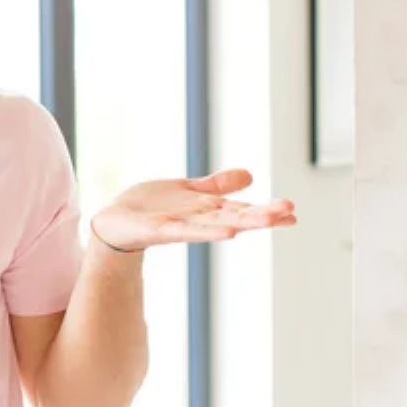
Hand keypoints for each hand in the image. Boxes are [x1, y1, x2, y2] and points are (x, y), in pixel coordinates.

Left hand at [89, 168, 295, 252]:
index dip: (265, 210)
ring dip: (241, 223)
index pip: (242, 208)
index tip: (292, 211)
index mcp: (206, 209)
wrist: (114, 221)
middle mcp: (198, 220)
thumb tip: (249, 175)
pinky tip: (227, 231)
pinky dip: (206, 231)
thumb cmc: (149, 207)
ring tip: (266, 220)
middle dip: (261, 215)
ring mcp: (181, 225)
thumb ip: (216, 185)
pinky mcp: (160, 229)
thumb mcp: (188, 190)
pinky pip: (186, 230)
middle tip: (290, 213)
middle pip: (235, 217)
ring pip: (216, 225)